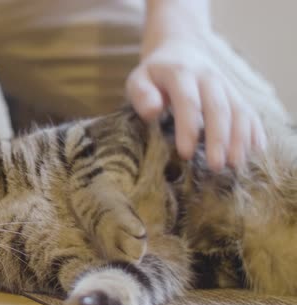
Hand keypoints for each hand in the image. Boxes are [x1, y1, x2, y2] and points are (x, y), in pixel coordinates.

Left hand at [126, 37, 266, 171]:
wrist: (180, 50)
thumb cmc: (154, 74)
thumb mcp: (139, 79)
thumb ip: (141, 95)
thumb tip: (152, 112)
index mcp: (180, 73)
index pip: (187, 101)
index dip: (188, 128)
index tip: (186, 153)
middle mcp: (208, 77)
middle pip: (218, 108)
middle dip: (218, 138)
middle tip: (215, 166)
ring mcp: (226, 85)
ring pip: (238, 110)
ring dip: (240, 138)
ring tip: (235, 164)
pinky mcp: (237, 94)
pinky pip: (250, 111)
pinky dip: (254, 130)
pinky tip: (256, 150)